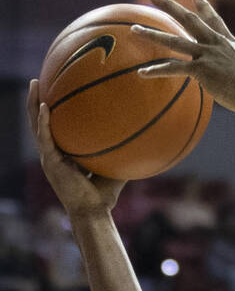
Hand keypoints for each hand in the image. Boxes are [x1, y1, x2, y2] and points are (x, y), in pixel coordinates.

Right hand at [27, 80, 124, 216]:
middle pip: (41, 120)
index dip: (52, 108)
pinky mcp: (50, 163)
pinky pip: (45, 138)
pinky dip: (43, 122)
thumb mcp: (115, 162)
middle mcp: (53, 152)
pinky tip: (43, 107)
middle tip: (39, 79)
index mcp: (64, 152)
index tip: (56, 87)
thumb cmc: (106, 191)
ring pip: (36, 125)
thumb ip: (121, 146)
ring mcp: (49, 157)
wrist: (94, 211)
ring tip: (35, 83)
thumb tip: (143, 128)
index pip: (56, 125)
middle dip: (38, 99)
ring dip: (33, 104)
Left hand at [134, 0, 234, 113]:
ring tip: (134, 29)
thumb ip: (230, 68)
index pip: (214, 19)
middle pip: (189, 19)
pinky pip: (174, 68)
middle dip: (169, 5)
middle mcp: (215, 44)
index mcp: (228, 42)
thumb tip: (225, 77)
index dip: (204, 6)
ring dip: (152, 34)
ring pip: (174, 40)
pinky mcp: (201, 69)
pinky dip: (157, 71)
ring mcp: (207, 55)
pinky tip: (142, 73)